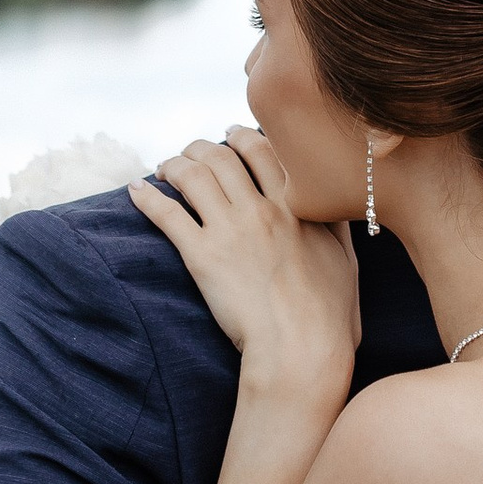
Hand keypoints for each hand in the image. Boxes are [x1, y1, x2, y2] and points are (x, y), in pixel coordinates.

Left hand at [129, 128, 359, 428]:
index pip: (264, 150)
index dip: (242, 136)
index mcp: (297, 206)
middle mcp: (262, 208)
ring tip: (166, 168)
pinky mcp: (202, 256)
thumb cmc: (330, 315)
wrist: (302, 349)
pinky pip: (168, 215)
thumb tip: (333, 206)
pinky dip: (149, 198)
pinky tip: (136, 190)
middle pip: (223, 156)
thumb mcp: (345, 259)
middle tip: (193, 150)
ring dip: (175, 165)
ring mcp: (230, 229)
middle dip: (202, 147)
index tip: (232, 135)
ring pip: (194, 176)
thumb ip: (335, 225)